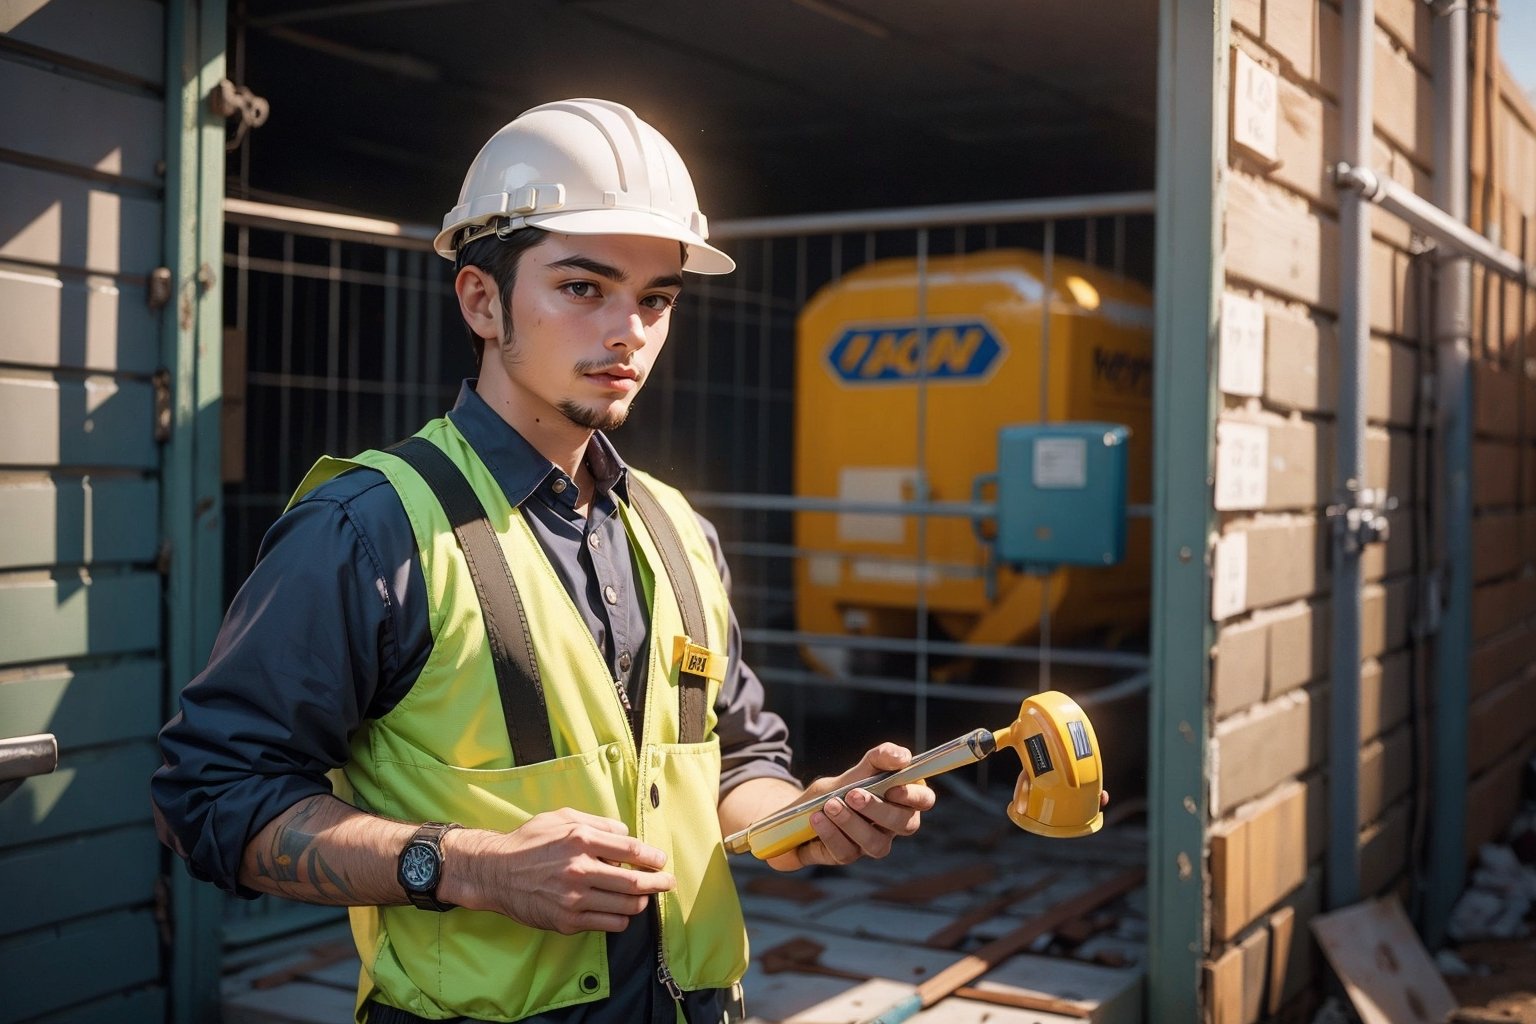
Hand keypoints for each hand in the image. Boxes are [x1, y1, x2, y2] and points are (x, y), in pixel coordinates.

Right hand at [443, 808, 674, 933]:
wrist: (496, 872)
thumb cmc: (530, 842)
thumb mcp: (562, 818)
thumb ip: (598, 823)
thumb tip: (626, 834)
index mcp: (581, 840)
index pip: (631, 850)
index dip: (653, 857)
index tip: (661, 861)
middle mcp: (580, 869)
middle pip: (634, 882)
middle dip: (658, 883)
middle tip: (668, 883)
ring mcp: (574, 899)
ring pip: (625, 906)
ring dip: (640, 902)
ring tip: (642, 897)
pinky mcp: (568, 921)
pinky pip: (609, 924)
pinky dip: (621, 918)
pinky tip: (619, 910)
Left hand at [768, 743, 935, 869]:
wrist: (799, 810)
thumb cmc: (837, 789)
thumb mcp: (857, 769)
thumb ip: (880, 759)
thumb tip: (904, 757)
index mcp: (900, 801)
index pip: (924, 800)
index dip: (914, 796)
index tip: (893, 786)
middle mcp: (891, 826)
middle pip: (903, 825)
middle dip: (879, 809)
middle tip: (853, 794)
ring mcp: (870, 844)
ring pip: (875, 844)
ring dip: (852, 823)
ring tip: (830, 805)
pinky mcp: (847, 856)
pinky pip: (846, 852)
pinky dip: (831, 834)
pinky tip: (817, 819)